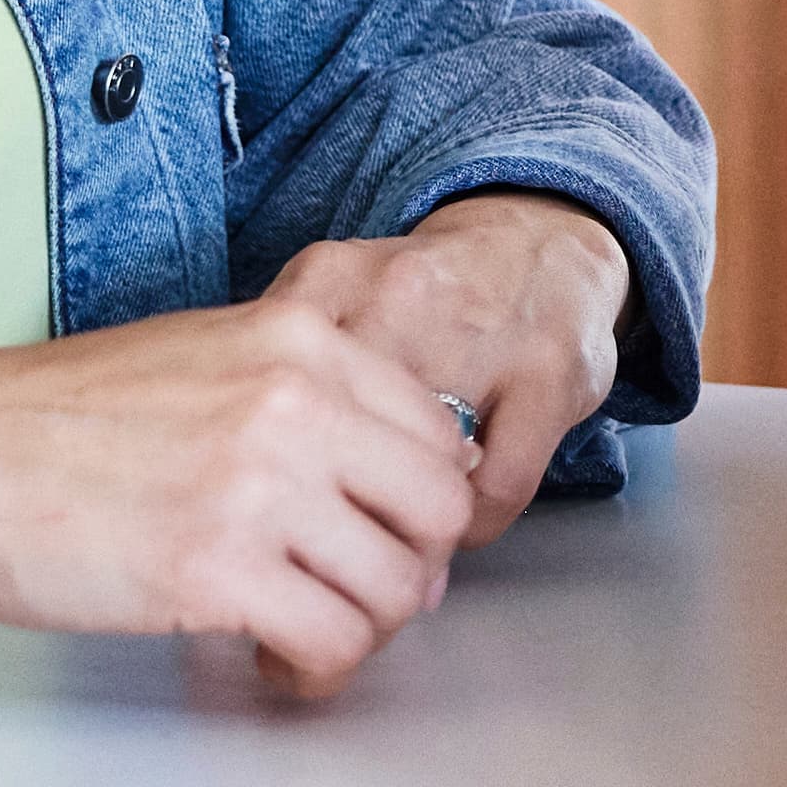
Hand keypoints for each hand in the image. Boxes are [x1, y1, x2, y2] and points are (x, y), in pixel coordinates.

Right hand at [0, 303, 487, 691]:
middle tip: (357, 596)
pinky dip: (314, 670)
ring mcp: (258, 489)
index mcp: (300, 342)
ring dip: (360, 630)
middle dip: (411, 571)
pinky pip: (330, 643)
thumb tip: (385, 476)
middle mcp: (296, 406)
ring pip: (396, 590)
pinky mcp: (214, 573)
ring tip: (302, 635)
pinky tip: (268, 661)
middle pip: (441, 514)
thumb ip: (296, 394)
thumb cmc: (53, 416)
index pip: (441, 437)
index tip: (384, 538)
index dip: (422, 506)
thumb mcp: (199, 355)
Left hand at [258, 189, 630, 542]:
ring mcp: (478, 335)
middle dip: (338, 511)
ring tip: (399, 540)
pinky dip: (473, 522)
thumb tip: (240, 485)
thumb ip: (282, 369)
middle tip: (338, 546)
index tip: (272, 515)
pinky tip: (462, 515)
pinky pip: (494, 487)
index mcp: (333, 279)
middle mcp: (401, 298)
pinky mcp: (546, 375)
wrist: (539, 240)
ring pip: (419, 474)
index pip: (274, 395)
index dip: (268, 473)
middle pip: (344, 440)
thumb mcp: (334, 299)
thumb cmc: (424, 297)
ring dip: (407, 529)